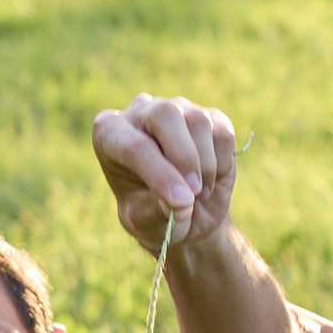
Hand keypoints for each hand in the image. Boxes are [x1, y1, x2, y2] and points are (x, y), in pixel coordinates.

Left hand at [92, 95, 237, 254]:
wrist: (186, 217)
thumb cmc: (153, 216)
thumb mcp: (145, 222)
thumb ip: (156, 212)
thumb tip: (182, 202)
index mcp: (110, 133)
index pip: (133, 145)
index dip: (160, 174)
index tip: (181, 203)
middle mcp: (141, 113)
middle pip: (165, 114)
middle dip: (183, 157)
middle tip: (193, 193)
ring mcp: (178, 110)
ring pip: (198, 122)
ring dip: (205, 166)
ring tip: (197, 195)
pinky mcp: (210, 117)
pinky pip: (222, 133)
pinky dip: (221, 162)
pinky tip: (210, 179)